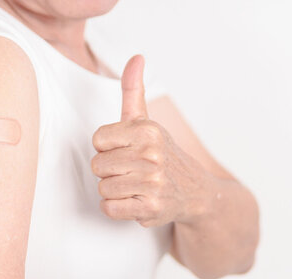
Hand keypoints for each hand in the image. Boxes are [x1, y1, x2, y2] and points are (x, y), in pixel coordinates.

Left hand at [90, 55, 212, 226]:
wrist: (195, 191)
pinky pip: (110, 208)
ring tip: (135, 185)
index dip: (107, 148)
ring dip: (115, 190)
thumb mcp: (146, 121)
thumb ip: (133, 89)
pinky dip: (117, 208)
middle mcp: (151, 155)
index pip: (97, 140)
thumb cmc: (161, 154)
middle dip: (110, 171)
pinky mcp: (149, 207)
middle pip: (97, 165)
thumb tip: (136, 57)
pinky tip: (134, 200)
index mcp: (147, 131)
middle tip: (131, 171)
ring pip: (103, 188)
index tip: (126, 150)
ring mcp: (152, 182)